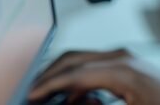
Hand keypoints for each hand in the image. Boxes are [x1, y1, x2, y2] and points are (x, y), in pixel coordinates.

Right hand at [29, 49, 159, 104]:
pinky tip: (72, 100)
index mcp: (122, 70)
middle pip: (73, 58)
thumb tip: (74, 104)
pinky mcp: (128, 64)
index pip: (74, 73)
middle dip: (49, 75)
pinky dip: (78, 79)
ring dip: (62, 76)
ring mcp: (126, 58)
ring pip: (82, 59)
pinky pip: (94, 66)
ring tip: (45, 96)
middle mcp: (123, 58)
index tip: (31, 95)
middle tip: (32, 93)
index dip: (49, 85)